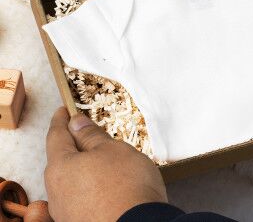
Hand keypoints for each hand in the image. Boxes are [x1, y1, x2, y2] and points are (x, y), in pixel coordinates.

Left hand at [45, 107, 166, 221]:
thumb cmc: (126, 185)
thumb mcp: (112, 149)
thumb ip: (91, 136)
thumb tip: (76, 123)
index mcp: (60, 167)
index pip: (56, 136)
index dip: (61, 120)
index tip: (64, 110)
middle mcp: (56, 192)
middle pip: (61, 160)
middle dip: (74, 145)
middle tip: (89, 133)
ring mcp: (66, 212)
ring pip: (70, 181)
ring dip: (83, 168)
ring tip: (105, 161)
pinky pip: (80, 198)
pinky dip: (89, 187)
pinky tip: (107, 185)